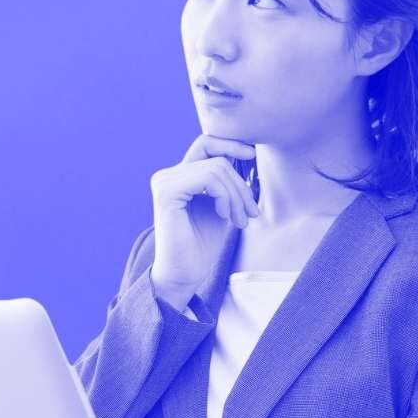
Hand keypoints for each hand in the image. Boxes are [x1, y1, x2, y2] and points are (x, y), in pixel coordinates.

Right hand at [150, 134, 258, 297]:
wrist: (185, 274)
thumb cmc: (203, 244)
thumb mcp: (221, 206)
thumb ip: (227, 182)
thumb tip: (249, 153)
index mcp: (178, 176)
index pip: (206, 144)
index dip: (230, 144)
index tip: (252, 154)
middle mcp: (167, 175)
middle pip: (217, 158)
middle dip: (240, 185)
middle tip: (251, 213)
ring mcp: (165, 182)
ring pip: (216, 168)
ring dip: (236, 196)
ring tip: (240, 220)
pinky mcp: (166, 192)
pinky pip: (207, 178)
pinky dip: (224, 197)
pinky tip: (224, 216)